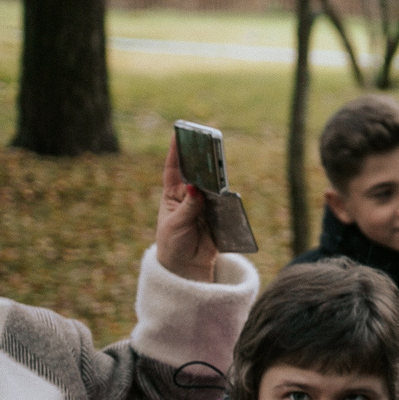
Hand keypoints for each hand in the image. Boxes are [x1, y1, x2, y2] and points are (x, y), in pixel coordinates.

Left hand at [155, 148, 220, 280]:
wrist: (187, 267)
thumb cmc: (173, 243)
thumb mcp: (175, 224)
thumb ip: (188, 206)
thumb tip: (195, 188)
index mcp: (172, 195)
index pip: (173, 168)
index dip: (175, 151)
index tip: (178, 132)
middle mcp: (189, 196)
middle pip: (196, 173)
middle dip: (201, 159)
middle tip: (206, 143)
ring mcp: (205, 205)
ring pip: (212, 186)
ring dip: (215, 177)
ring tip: (218, 167)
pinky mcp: (219, 215)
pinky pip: (224, 202)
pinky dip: (226, 197)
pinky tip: (226, 191)